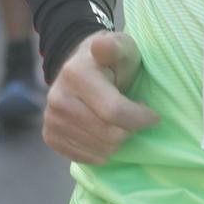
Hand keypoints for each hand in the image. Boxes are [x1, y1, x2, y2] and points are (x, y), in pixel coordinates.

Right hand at [43, 31, 159, 164]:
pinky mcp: (50, 136)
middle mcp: (58, 98)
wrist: (82, 68)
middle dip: (130, 131)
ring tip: (120, 124)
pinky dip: (102, 152)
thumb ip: (115, 46)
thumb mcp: (121, 47)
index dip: (139, 118)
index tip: (153, 116)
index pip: (114, 111)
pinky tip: (105, 134)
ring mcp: (51, 119)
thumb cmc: (111, 61)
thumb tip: (102, 46)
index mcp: (76, 74)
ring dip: (117, 142)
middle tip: (135, 119)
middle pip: (108, 135)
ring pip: (99, 150)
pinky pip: (84, 158)